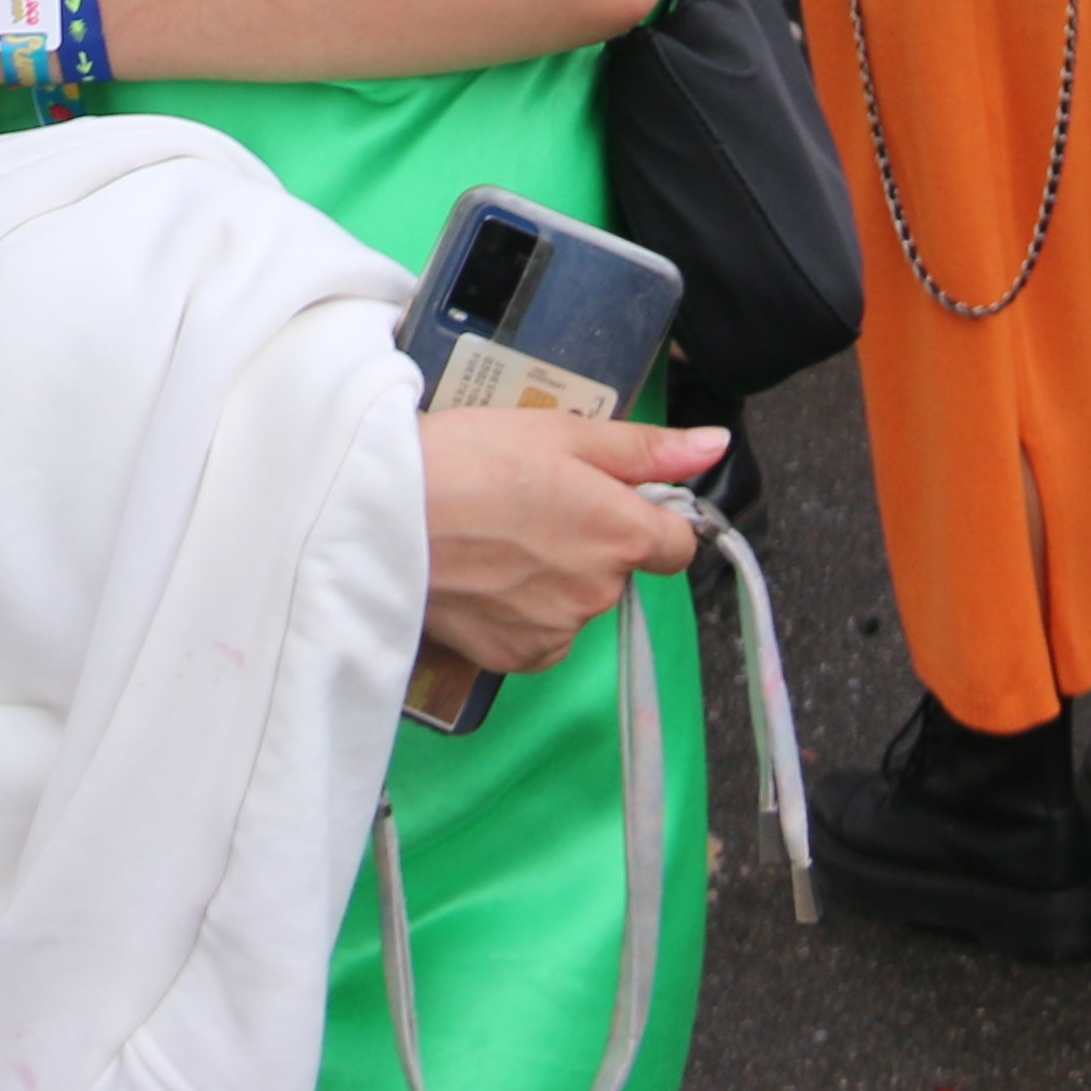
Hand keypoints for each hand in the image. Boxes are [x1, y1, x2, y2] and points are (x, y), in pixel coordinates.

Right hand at [415, 411, 718, 675]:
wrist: (378, 514)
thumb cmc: (465, 459)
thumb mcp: (559, 432)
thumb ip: (642, 449)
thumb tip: (713, 447)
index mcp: (621, 533)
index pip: (677, 544)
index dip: (643, 519)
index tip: (600, 500)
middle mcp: (601, 591)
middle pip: (616, 571)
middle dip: (585, 544)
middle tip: (524, 507)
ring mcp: (559, 630)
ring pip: (574, 603)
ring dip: (549, 578)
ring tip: (489, 539)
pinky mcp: (515, 658)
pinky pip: (538, 636)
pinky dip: (517, 612)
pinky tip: (479, 577)